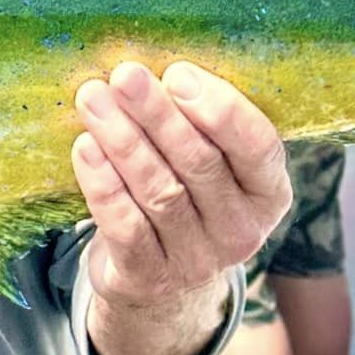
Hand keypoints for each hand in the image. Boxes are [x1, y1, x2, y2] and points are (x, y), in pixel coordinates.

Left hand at [71, 59, 290, 308]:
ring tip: (93, 100)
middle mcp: (241, 231)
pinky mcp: (150, 279)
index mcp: (268, 193)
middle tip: (125, 76)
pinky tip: (85, 148)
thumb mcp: (212, 166)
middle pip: (199, 163)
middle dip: (158, 114)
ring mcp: (197, 261)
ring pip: (159, 191)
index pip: (257, 146)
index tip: (177, 74)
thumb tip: (155, 70)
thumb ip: (198, 123)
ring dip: (123, 140)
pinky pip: (125, 226)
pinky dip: (103, 184)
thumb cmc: (186, 198)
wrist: (161, 285)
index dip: (220, 109)